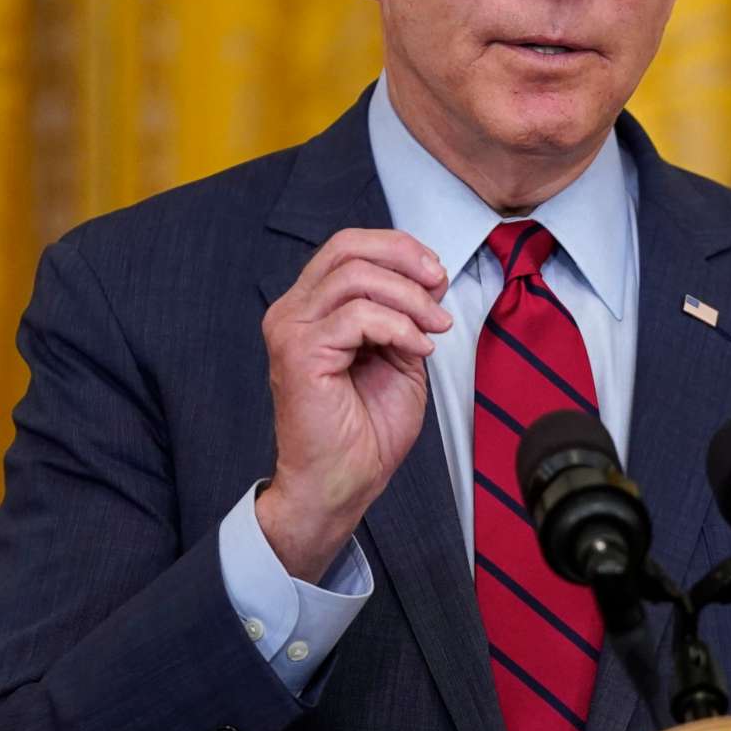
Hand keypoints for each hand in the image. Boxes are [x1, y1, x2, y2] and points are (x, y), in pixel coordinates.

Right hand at [256, 229, 453, 578]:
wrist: (343, 483)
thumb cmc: (365, 431)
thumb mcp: (398, 357)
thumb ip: (406, 315)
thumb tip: (430, 275)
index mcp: (311, 308)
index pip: (348, 247)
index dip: (398, 248)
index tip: (437, 274)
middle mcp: (293, 311)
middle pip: (347, 246)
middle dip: (404, 257)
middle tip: (439, 286)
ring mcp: (291, 329)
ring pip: (356, 276)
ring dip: (409, 298)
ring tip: (434, 329)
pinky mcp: (299, 352)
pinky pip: (357, 315)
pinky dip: (399, 327)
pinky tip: (417, 351)